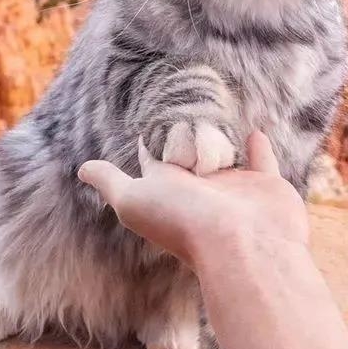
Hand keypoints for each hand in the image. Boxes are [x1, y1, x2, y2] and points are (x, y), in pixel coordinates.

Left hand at [78, 131, 307, 271]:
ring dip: (221, 137)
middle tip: (182, 101)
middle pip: (189, 155)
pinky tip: (255, 129)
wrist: (243, 247)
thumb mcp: (135, 200)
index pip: (152, 160)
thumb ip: (111, 183)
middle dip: (185, 133)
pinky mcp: (264, 186)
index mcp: (168, 189)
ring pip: (225, 156)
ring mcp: (233, 188)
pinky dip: (258, 146)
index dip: (147, 140)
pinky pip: (261, 160)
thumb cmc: (184, 222)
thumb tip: (82, 169)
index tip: (144, 117)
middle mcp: (200, 190)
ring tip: (218, 110)